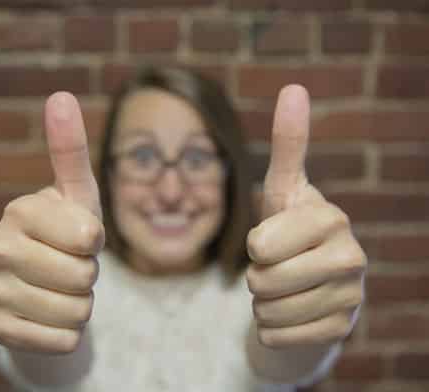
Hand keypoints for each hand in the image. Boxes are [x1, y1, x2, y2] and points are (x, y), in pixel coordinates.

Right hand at [0, 92, 103, 353]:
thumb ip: (70, 150)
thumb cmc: (67, 232)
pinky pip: (60, 341)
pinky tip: (50, 314)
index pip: (88, 237)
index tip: (79, 235)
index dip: (94, 241)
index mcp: (19, 211)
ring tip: (62, 288)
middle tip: (70, 264)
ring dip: (81, 303)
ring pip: (75, 312)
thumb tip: (61, 95)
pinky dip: (68, 333)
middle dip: (89, 274)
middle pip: (83, 276)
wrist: (45, 281)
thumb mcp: (77, 193)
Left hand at [246, 85, 366, 348]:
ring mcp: (351, 297)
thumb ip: (289, 144)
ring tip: (286, 287)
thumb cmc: (289, 230)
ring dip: (264, 303)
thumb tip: (295, 87)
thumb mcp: (283, 189)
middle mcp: (350, 256)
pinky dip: (272, 328)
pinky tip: (292, 312)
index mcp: (330, 218)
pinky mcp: (341, 330)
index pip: (260, 245)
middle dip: (256, 277)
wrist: (310, 283)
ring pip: (267, 311)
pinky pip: (276, 336)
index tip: (272, 240)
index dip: (255, 246)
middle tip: (276, 267)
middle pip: (261, 281)